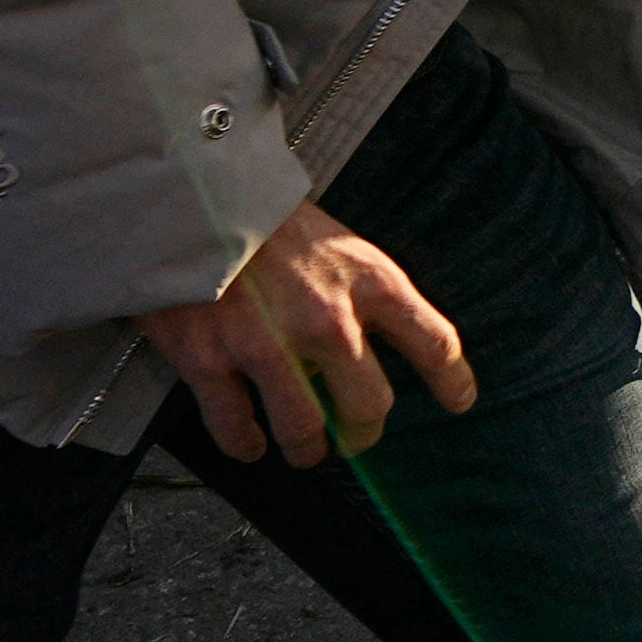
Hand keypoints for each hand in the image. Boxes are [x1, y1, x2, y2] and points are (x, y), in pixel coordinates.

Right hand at [142, 202, 476, 466]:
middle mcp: (327, 319)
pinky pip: (236, 429)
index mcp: (369, 281)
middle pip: (370, 405)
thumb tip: (377, 345)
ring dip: (307, 449)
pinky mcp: (208, 359)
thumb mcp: (339, 242)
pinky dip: (245, 445)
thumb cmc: (266, 217)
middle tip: (356, 435)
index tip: (457, 401)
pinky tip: (249, 443)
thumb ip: (362, 293)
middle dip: (365, 430)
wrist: (184, 192)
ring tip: (305, 449)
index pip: (434, 344)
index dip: (451, 382)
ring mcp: (266, 344)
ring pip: (304, 432)